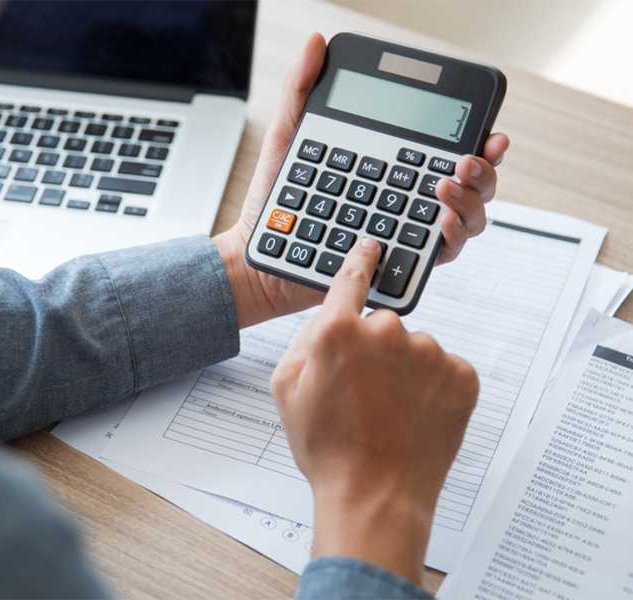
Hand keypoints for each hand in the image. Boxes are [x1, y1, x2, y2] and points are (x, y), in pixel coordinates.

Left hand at [213, 33, 509, 326]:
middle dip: (484, 171)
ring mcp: (406, 232)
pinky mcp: (397, 263)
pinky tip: (437, 220)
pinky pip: (441, 253)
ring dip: (470, 201)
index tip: (489, 132)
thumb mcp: (289, 137)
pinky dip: (449, 237)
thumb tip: (315, 43)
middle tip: (466, 160)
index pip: (446, 151)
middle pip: (473, 185)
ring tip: (444, 186)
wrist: (260, 252)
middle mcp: (408, 200)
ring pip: (468, 219)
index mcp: (393, 168)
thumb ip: (302, 90)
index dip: (479, 141)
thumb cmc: (275, 200)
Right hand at [270, 238, 478, 583]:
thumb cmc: (327, 447)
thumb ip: (306, 340)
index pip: (352, 277)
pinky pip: (445, 369)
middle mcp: (387, 332)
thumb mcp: (286, 389)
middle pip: (382, 324)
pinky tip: (414, 416)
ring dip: (405, 371)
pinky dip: (433, 388)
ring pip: (415, 348)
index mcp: (338, 330)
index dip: (361, 261)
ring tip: (389, 413)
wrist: (375, 495)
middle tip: (364, 393)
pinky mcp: (462, 376)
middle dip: (374, 350)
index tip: (371, 247)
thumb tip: (329, 316)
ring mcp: (430, 354)